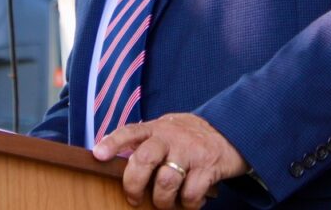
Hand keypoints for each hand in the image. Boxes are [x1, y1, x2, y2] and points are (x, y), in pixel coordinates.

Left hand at [92, 113, 248, 208]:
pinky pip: (190, 194)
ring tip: (166, 203)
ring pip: (165, 182)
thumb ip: (149, 141)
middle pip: (144, 159)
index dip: (112, 143)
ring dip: (162, 201)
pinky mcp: (208, 167)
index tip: (98, 155)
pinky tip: (190, 202)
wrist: (233, 131)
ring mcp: (190, 151)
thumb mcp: (169, 130)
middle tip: (133, 198)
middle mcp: (172, 137)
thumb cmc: (193, 136)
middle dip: (133, 185)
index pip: (130, 131)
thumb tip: (119, 161)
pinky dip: (188, 205)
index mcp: (158, 128)